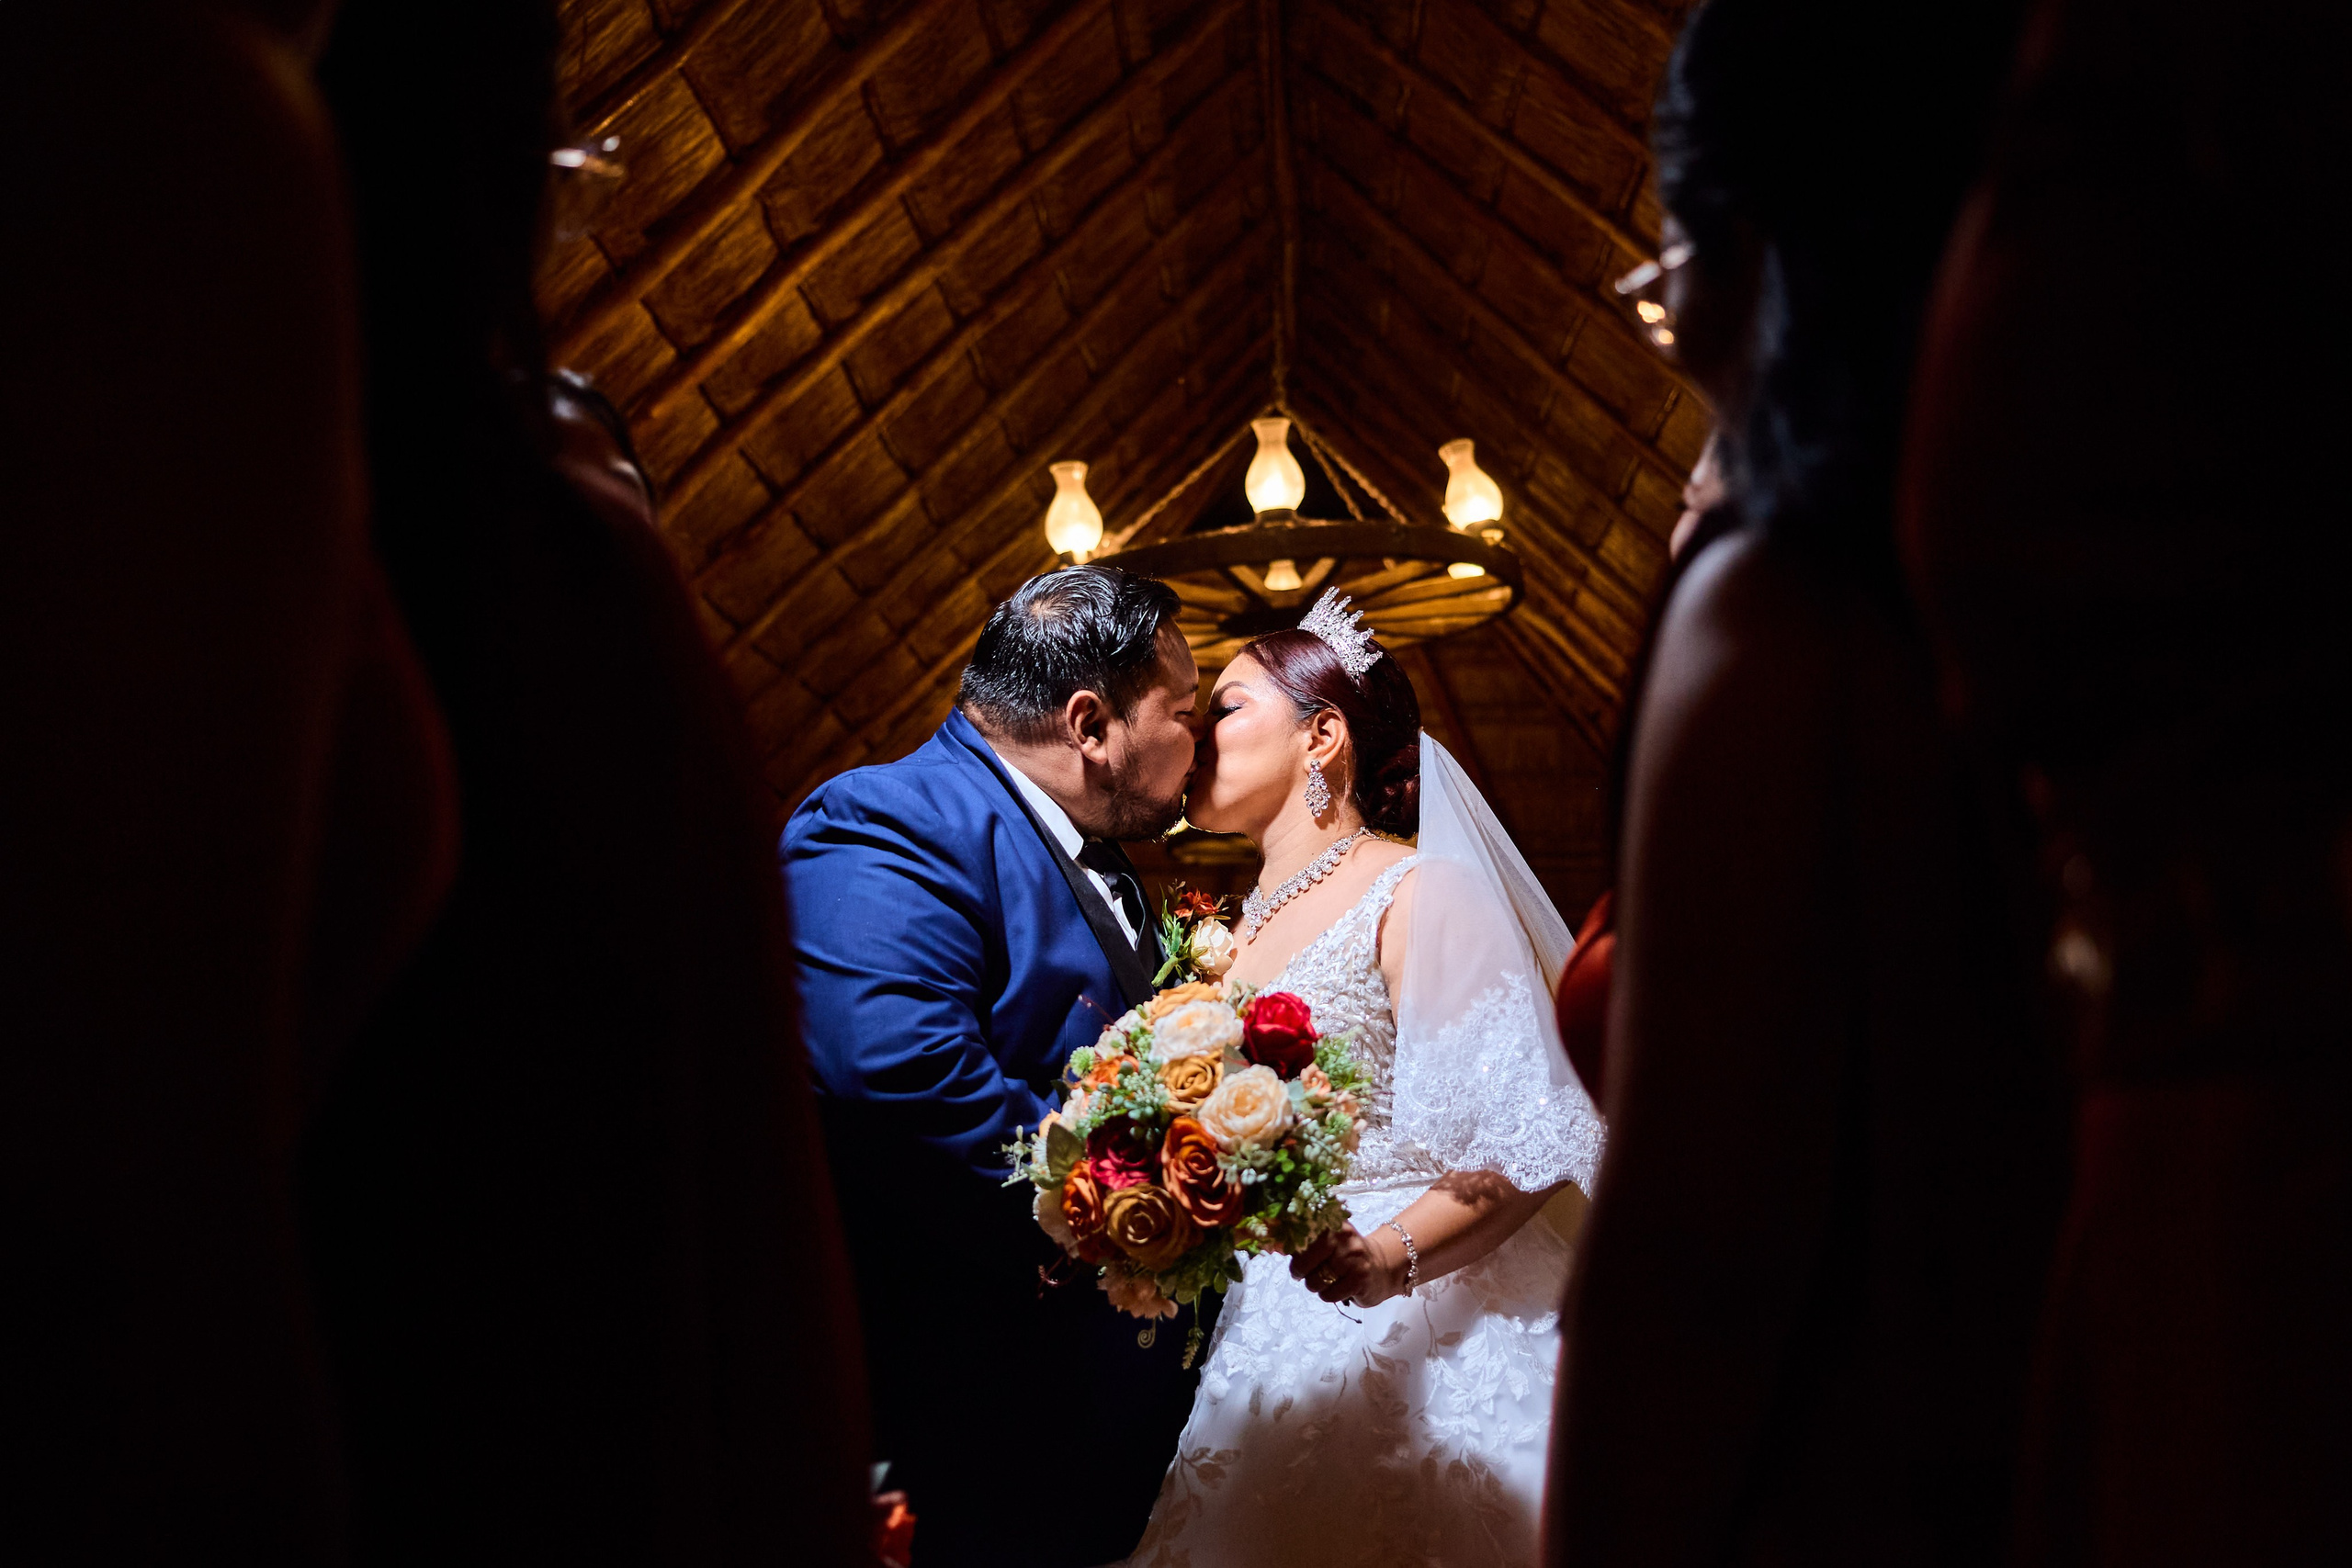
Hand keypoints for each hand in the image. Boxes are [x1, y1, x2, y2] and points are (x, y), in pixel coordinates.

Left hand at [1288, 1223, 1404, 1307]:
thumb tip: (1274, 1245)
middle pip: (1302, 1261)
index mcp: (1330, 1222)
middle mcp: (1342, 1236)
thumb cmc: (1345, 1253)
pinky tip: (1339, 1287)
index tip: (1295, 1257)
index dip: (1292, 1252)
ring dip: (1316, 1285)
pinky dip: (1329, 1295)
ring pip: (1315, 1281)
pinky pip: (1329, 1295)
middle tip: (1307, 1273)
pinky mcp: (1360, 1278)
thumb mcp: (1328, 1239)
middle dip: (1300, 1272)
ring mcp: (1353, 1257)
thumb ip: (1303, 1240)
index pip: (1298, 1237)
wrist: (1382, 1266)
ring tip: (1328, 1278)